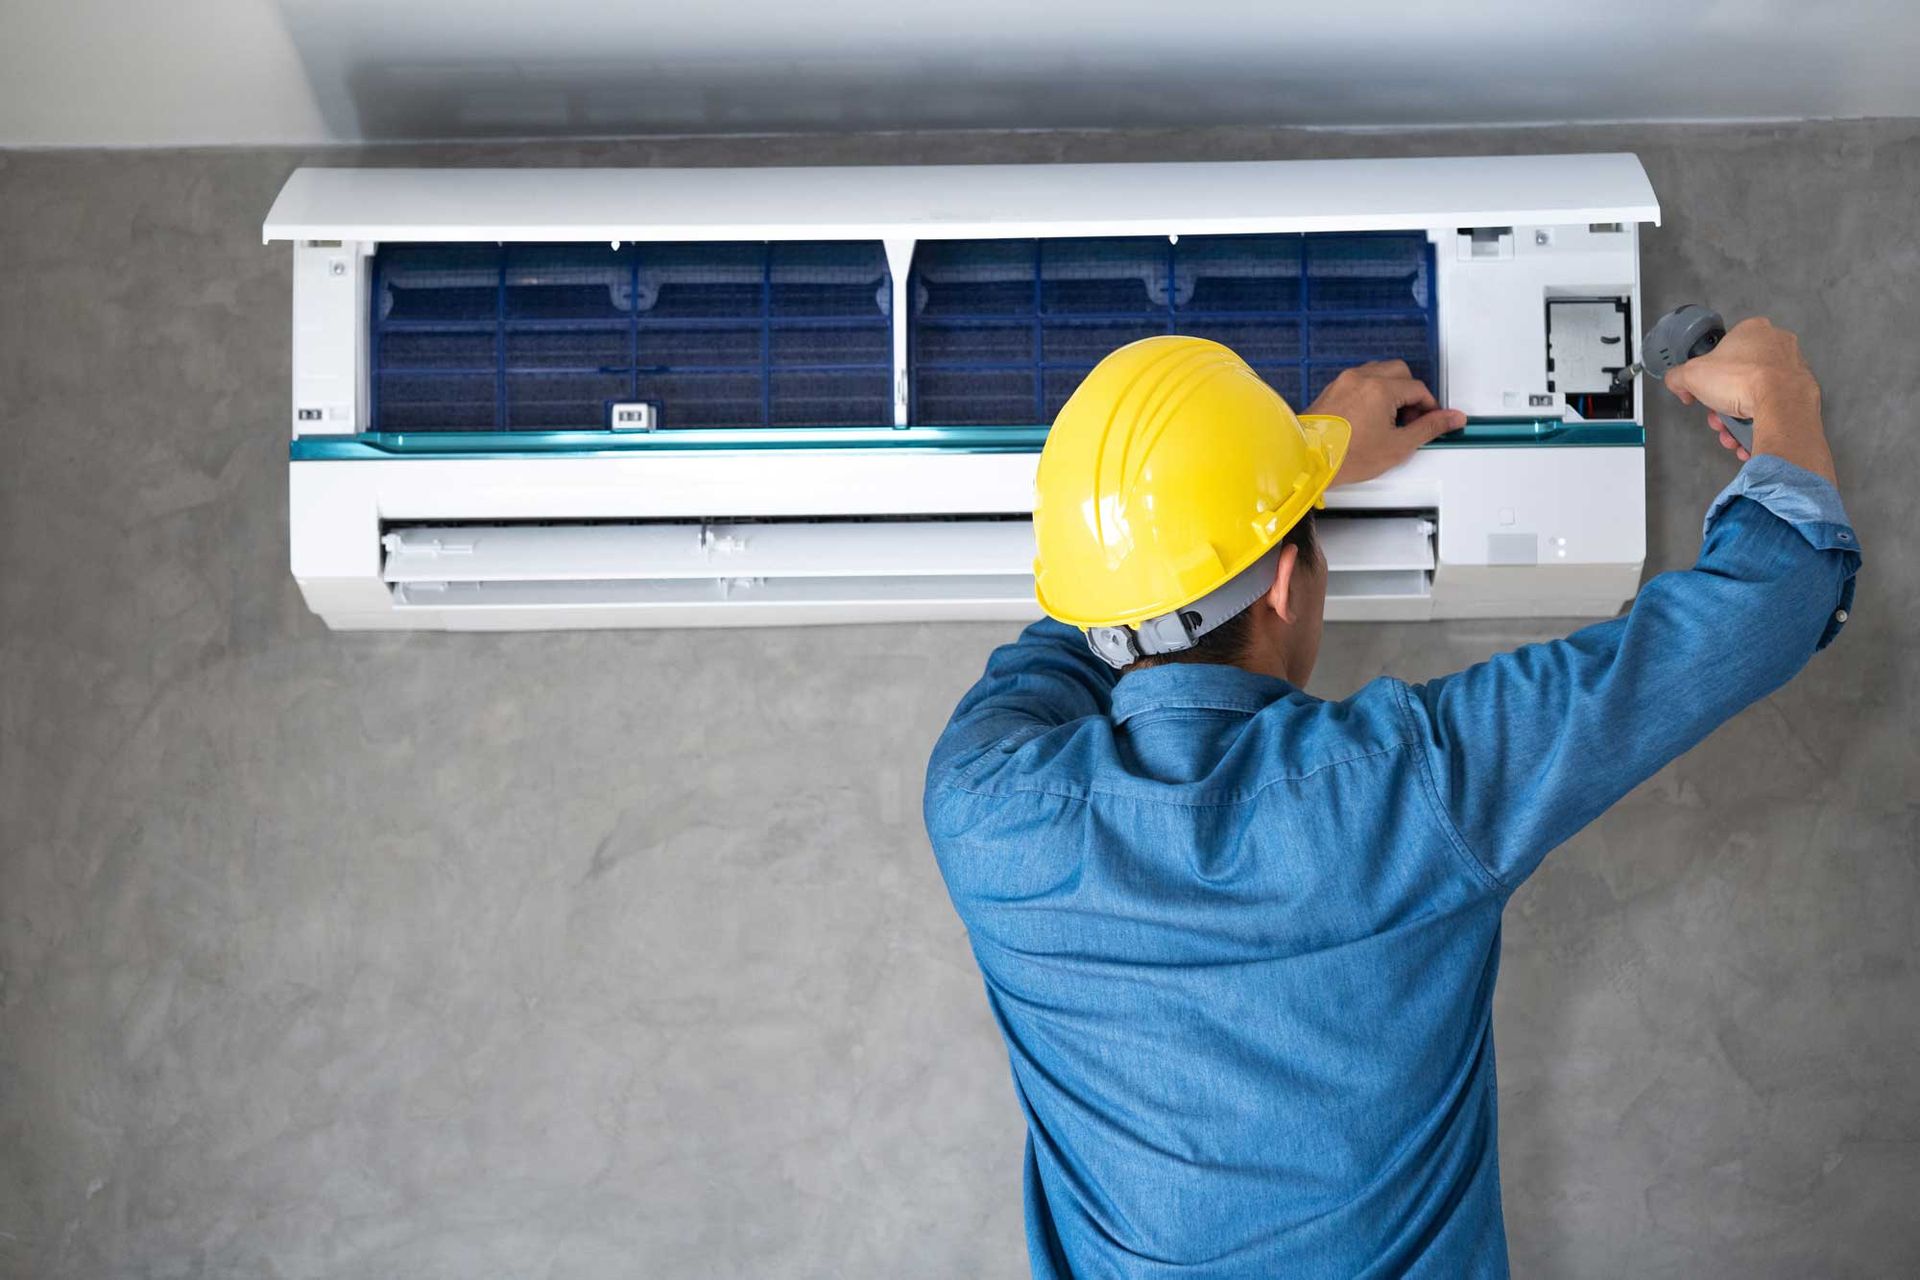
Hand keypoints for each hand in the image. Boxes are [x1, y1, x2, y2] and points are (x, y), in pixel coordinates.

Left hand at [1311, 361, 1466, 486]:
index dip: (1429, 406)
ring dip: (1392, 390)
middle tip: (1410, 419)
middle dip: (1411, 393)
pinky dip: (1372, 392)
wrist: (1306, 461)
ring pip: (1379, 373)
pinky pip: (1360, 381)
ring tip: (1390, 420)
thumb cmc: (1344, 456)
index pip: (1417, 388)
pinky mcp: (1332, 390)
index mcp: (1380, 388)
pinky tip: (1371, 417)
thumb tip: (1453, 418)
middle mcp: (1361, 378)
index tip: (1430, 421)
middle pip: (1399, 373)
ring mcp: (1344, 382)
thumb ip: (1429, 428)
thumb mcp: (1397, 446)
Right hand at [1663, 317, 1833, 482]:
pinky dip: (1759, 424)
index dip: (1710, 374)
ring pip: (1756, 395)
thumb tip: (1677, 383)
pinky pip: (1773, 409)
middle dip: (1724, 402)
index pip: (1724, 350)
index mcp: (1753, 330)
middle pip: (1739, 377)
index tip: (1704, 388)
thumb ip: (1677, 377)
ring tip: (1730, 431)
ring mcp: (1793, 367)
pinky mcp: (1803, 391)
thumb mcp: (1691, 375)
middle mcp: (1778, 344)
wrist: (1781, 405)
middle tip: (1717, 415)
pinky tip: (1747, 436)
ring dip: (1738, 418)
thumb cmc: (1744, 381)